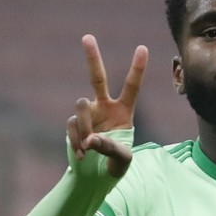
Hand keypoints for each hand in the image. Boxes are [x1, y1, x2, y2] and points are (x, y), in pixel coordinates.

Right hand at [67, 34, 148, 176]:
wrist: (95, 177)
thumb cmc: (115, 166)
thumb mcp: (122, 160)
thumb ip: (110, 148)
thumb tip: (90, 139)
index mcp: (124, 112)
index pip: (131, 87)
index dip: (137, 68)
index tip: (143, 48)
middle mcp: (105, 107)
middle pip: (97, 78)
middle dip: (92, 58)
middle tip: (87, 37)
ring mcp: (88, 114)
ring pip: (81, 106)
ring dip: (85, 127)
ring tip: (89, 148)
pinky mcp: (74, 124)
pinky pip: (72, 124)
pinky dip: (76, 140)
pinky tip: (82, 155)